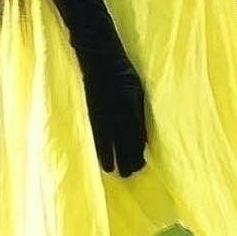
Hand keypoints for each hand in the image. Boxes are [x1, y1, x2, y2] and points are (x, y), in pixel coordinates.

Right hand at [83, 57, 146, 175]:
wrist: (102, 62)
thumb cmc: (125, 76)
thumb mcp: (139, 94)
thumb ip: (140, 116)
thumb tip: (143, 139)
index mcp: (131, 109)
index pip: (135, 137)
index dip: (137, 153)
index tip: (141, 165)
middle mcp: (117, 115)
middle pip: (123, 144)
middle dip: (127, 160)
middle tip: (130, 173)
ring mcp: (103, 116)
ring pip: (109, 144)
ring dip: (114, 159)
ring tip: (116, 172)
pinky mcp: (93, 115)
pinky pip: (98, 138)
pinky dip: (101, 151)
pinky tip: (103, 161)